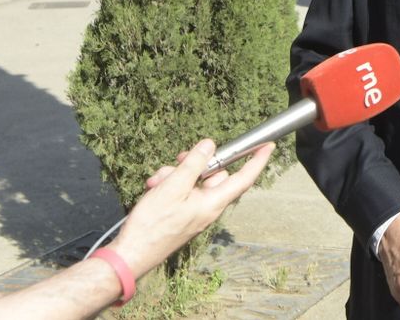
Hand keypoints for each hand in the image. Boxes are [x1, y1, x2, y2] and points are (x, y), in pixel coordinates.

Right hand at [107, 139, 272, 277]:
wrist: (131, 254)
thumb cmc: (153, 224)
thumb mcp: (174, 186)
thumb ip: (194, 164)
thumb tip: (210, 146)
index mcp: (213, 203)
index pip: (243, 178)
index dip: (257, 161)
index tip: (268, 145)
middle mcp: (208, 207)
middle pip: (212, 174)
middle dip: (195, 163)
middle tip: (179, 158)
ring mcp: (195, 211)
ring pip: (193, 180)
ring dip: (175, 175)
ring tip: (156, 182)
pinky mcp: (182, 214)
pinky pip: (182, 191)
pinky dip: (169, 186)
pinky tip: (153, 188)